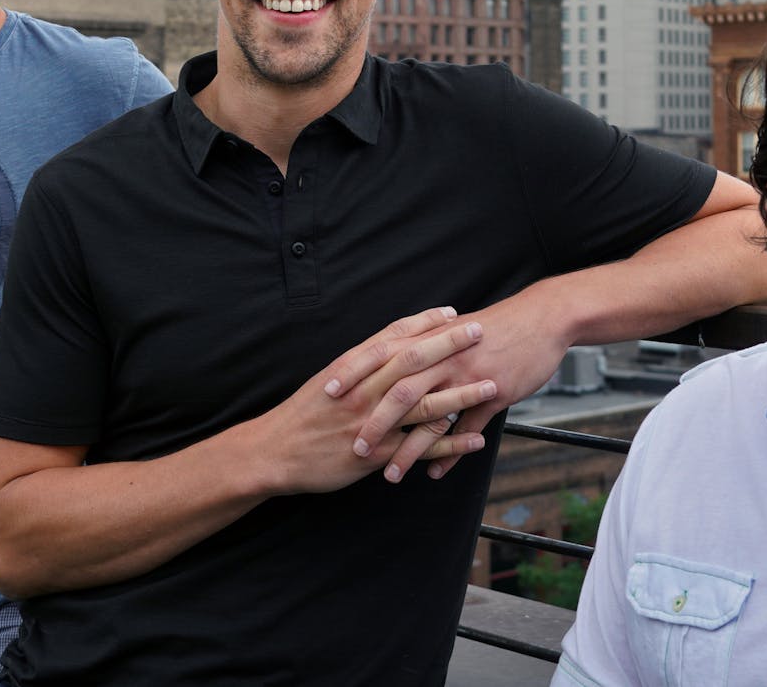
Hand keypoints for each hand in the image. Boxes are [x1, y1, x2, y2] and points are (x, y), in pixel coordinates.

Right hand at [254, 307, 496, 493]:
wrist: (274, 451)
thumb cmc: (302, 414)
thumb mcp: (329, 379)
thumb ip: (359, 365)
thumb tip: (387, 348)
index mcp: (353, 368)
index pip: (394, 337)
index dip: (425, 324)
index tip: (452, 312)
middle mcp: (365, 390)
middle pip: (414, 361)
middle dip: (449, 346)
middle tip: (480, 332)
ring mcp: (372, 422)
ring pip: (424, 404)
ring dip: (461, 394)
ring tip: (492, 385)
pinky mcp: (375, 454)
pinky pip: (420, 449)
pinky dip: (450, 445)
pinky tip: (475, 440)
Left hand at [324, 289, 570, 480]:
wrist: (541, 318)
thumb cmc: (494, 325)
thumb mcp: (453, 329)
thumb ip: (424, 345)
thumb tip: (395, 357)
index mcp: (428, 338)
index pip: (381, 354)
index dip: (354, 372)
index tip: (328, 393)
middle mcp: (443, 356)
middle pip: (400, 390)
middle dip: (374, 421)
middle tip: (353, 447)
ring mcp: (467, 376)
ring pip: (430, 416)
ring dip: (408, 449)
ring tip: (390, 475)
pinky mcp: (493, 392)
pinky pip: (467, 429)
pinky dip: (450, 453)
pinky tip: (436, 473)